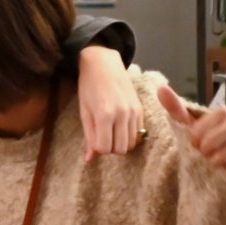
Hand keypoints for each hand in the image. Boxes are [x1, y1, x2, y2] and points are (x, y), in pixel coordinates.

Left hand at [76, 46, 143, 161]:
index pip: (105, 148)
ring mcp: (134, 112)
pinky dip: (129, 135)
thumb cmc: (88, 87)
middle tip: (103, 137)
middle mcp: (122, 115)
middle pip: (121, 149)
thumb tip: (89, 160)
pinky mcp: (141, 109)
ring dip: (121, 143)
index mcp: (104, 115)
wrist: (104, 64)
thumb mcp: (84, 112)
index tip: (95, 139)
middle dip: (111, 148)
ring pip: (131, 144)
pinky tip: (120, 126)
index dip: (99, 148)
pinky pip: (139, 133)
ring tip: (112, 131)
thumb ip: (89, 137)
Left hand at [156, 84, 225, 176]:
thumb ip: (175, 108)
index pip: (221, 113)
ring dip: (225, 154)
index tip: (193, 142)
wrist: (219, 158)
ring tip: (212, 162)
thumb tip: (160, 88)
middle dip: (216, 141)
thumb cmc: (202, 138)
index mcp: (223, 113)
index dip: (205, 129)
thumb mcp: (187, 125)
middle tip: (203, 152)